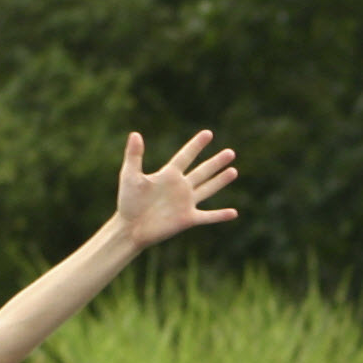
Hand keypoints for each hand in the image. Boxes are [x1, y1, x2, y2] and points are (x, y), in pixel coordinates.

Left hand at [116, 131, 238, 247]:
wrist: (130, 228)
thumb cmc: (128, 202)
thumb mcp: (130, 176)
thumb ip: (134, 155)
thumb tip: (135, 134)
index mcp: (168, 175)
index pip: (186, 156)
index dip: (196, 145)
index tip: (208, 134)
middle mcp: (180, 187)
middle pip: (202, 171)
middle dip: (216, 162)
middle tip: (230, 152)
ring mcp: (185, 203)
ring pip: (208, 189)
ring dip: (221, 181)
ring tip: (234, 171)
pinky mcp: (187, 219)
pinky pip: (207, 217)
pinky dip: (220, 216)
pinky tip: (234, 213)